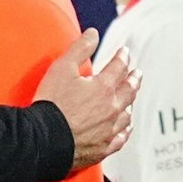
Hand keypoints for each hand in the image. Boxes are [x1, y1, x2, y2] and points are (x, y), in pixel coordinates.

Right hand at [33, 31, 136, 170]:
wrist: (45, 139)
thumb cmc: (52, 104)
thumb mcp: (62, 68)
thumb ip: (80, 48)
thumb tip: (93, 34)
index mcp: (103, 87)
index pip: (119, 67)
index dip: (122, 57)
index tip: (124, 52)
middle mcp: (112, 108)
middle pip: (129, 91)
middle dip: (134, 79)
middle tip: (137, 74)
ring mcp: (109, 129)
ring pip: (127, 115)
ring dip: (129, 104)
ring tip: (130, 99)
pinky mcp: (103, 147)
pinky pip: (121, 138)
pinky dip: (125, 131)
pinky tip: (125, 128)